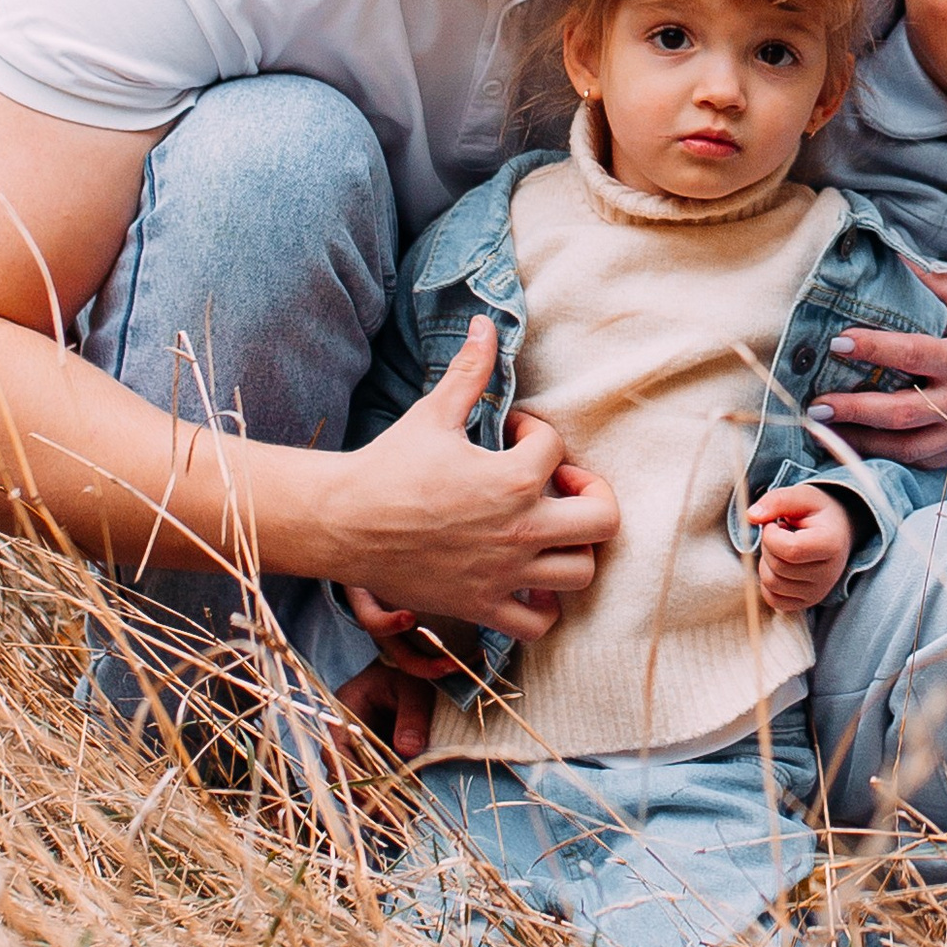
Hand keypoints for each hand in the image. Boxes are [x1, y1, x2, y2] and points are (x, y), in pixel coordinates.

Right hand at [324, 318, 618, 629]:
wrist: (342, 522)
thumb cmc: (389, 466)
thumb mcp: (434, 413)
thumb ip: (470, 371)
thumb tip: (486, 324)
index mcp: (512, 480)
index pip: (557, 447)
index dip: (537, 431)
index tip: (510, 431)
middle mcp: (519, 530)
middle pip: (604, 520)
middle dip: (592, 495)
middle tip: (560, 484)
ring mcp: (504, 574)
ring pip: (581, 572)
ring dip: (574, 548)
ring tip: (548, 528)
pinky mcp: (482, 605)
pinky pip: (539, 622)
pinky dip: (544, 605)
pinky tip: (527, 578)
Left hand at [747, 482, 853, 611]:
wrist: (837, 531)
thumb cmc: (817, 513)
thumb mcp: (801, 496)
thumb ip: (776, 501)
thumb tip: (751, 516)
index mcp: (832, 544)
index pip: (790, 550)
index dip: (771, 534)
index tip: (776, 523)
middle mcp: (829, 574)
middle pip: (777, 567)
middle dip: (768, 546)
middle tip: (780, 533)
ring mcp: (819, 592)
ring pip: (771, 584)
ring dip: (767, 562)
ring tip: (783, 547)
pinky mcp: (807, 602)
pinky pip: (773, 599)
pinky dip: (768, 581)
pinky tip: (781, 564)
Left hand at [808, 264, 946, 468]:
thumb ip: (933, 286)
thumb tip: (892, 258)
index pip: (910, 353)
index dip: (872, 348)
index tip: (838, 342)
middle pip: (898, 413)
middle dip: (854, 410)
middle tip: (817, 404)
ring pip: (905, 448)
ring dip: (862, 442)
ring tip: (826, 432)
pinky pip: (921, 463)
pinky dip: (889, 457)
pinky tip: (860, 447)